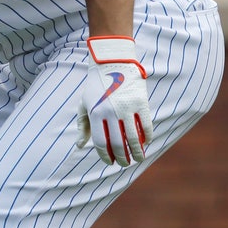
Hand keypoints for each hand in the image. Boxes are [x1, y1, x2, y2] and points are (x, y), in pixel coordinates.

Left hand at [76, 36, 153, 166]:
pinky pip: (146, 126)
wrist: (112, 63)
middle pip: (118, 144)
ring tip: (139, 159)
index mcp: (95, 113)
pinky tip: (145, 143)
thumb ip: (82, 126)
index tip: (110, 162)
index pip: (100, 142)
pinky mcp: (141, 103)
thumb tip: (80, 146)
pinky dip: (147, 138)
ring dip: (138, 152)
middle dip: (123, 158)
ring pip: (134, 138)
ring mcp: (127, 108)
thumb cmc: (96, 86)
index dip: (105, 156)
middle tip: (125, 164)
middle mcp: (111, 112)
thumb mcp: (84, 104)